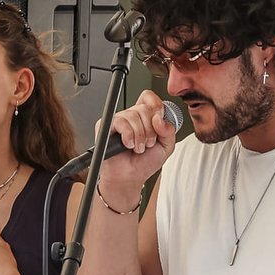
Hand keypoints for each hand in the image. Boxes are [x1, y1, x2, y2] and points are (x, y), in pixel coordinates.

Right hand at [96, 89, 175, 209]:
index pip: (149, 97)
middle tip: (147, 143)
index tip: (158, 123)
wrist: (130, 177)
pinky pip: (120, 122)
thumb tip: (159, 118)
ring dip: (140, 136)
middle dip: (150, 130)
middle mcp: (132, 116)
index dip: (156, 107)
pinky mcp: (106, 126)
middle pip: (144, 107)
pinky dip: (128, 136)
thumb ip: (169, 130)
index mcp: (146, 116)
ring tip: (137, 147)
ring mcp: (119, 119)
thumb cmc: (144, 163)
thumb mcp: (166, 146)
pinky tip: (128, 145)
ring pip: (133, 115)